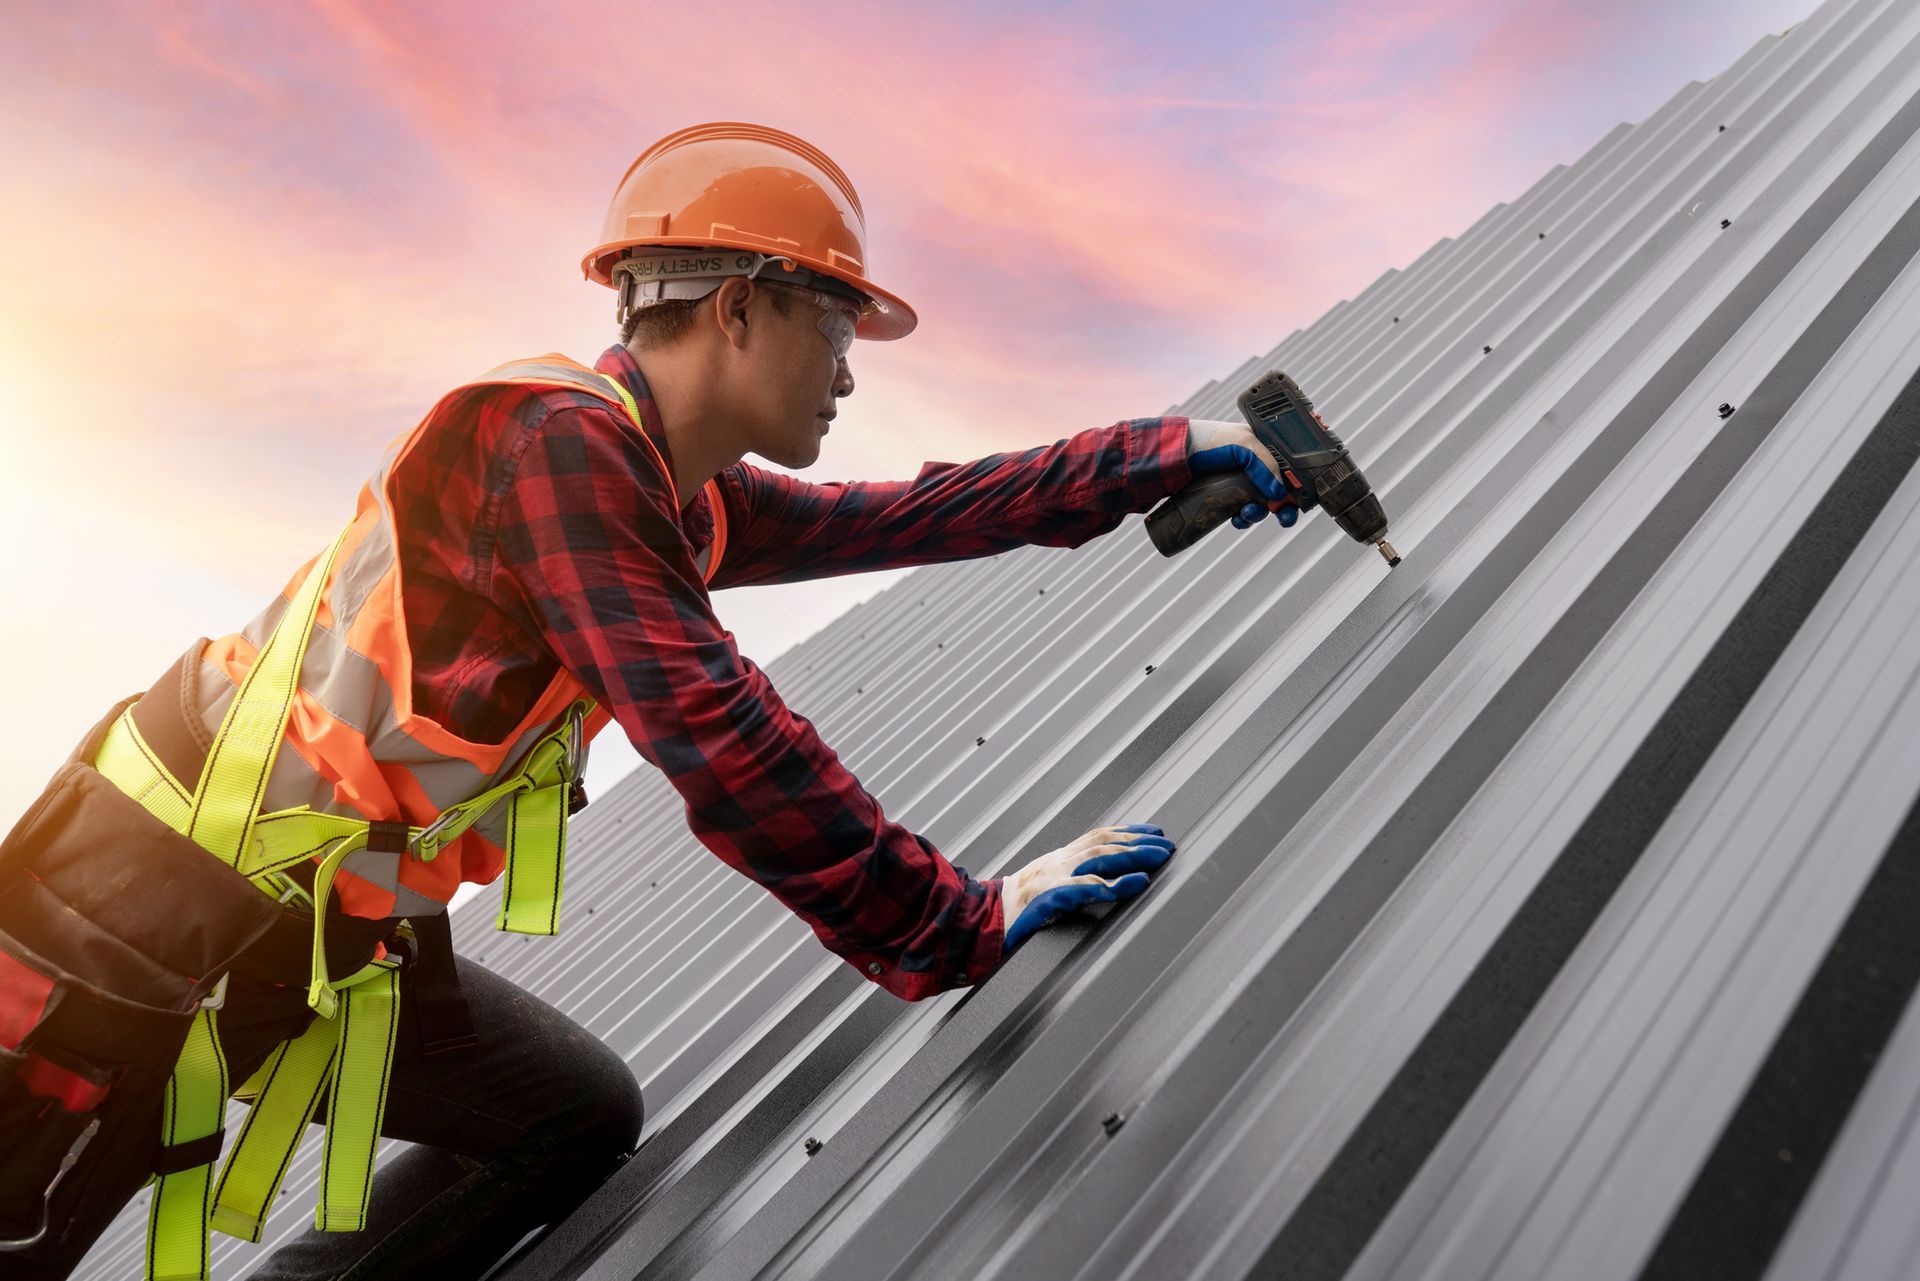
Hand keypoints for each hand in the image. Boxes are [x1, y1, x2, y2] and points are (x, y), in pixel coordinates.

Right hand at [1001, 823, 1175, 953]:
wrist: (975, 924)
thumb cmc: (1011, 912)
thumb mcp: (1044, 889)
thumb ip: (1069, 882)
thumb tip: (1101, 883)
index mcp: (1057, 860)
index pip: (1097, 837)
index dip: (1127, 832)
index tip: (1154, 832)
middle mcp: (1056, 863)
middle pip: (1103, 844)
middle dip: (1138, 842)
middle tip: (1167, 846)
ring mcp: (1051, 878)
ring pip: (1098, 858)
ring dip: (1132, 856)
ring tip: (1159, 858)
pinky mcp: (1046, 899)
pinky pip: (1085, 889)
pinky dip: (1114, 884)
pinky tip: (1136, 884)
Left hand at [1186, 418, 1298, 530]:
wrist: (1175, 456)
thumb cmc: (1209, 440)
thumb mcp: (1244, 445)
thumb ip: (1266, 465)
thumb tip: (1279, 493)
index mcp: (1262, 448)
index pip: (1287, 468)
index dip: (1296, 485)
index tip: (1298, 500)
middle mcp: (1253, 465)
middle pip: (1277, 491)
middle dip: (1281, 506)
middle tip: (1284, 517)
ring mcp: (1238, 482)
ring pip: (1260, 504)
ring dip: (1258, 513)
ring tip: (1248, 513)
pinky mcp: (1224, 496)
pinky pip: (1240, 512)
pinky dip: (1243, 519)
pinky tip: (1237, 518)